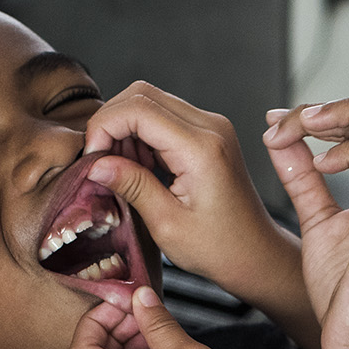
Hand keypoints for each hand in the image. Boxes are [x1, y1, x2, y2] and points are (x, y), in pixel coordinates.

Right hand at [81, 83, 302, 308]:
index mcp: (201, 148)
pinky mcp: (208, 133)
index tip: (92, 158)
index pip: (138, 108)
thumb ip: (132, 186)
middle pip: (141, 94)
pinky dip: (142, 135)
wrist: (256, 254)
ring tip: (123, 171)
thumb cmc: (220, 248)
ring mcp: (211, 127)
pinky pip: (164, 117)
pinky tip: (139, 167)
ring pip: (150, 101)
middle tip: (101, 162)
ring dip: (125, 130)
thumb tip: (95, 163)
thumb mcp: (167, 224)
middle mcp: (210, 127)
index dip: (104, 127)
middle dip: (111, 123)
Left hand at [262, 100, 348, 348]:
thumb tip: (278, 139)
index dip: (322, 113)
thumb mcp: (318, 223)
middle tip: (290, 120)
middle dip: (336, 107)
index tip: (277, 122)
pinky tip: (320, 164)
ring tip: (301, 129)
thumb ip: (303, 179)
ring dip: (342, 119)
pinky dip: (348, 154)